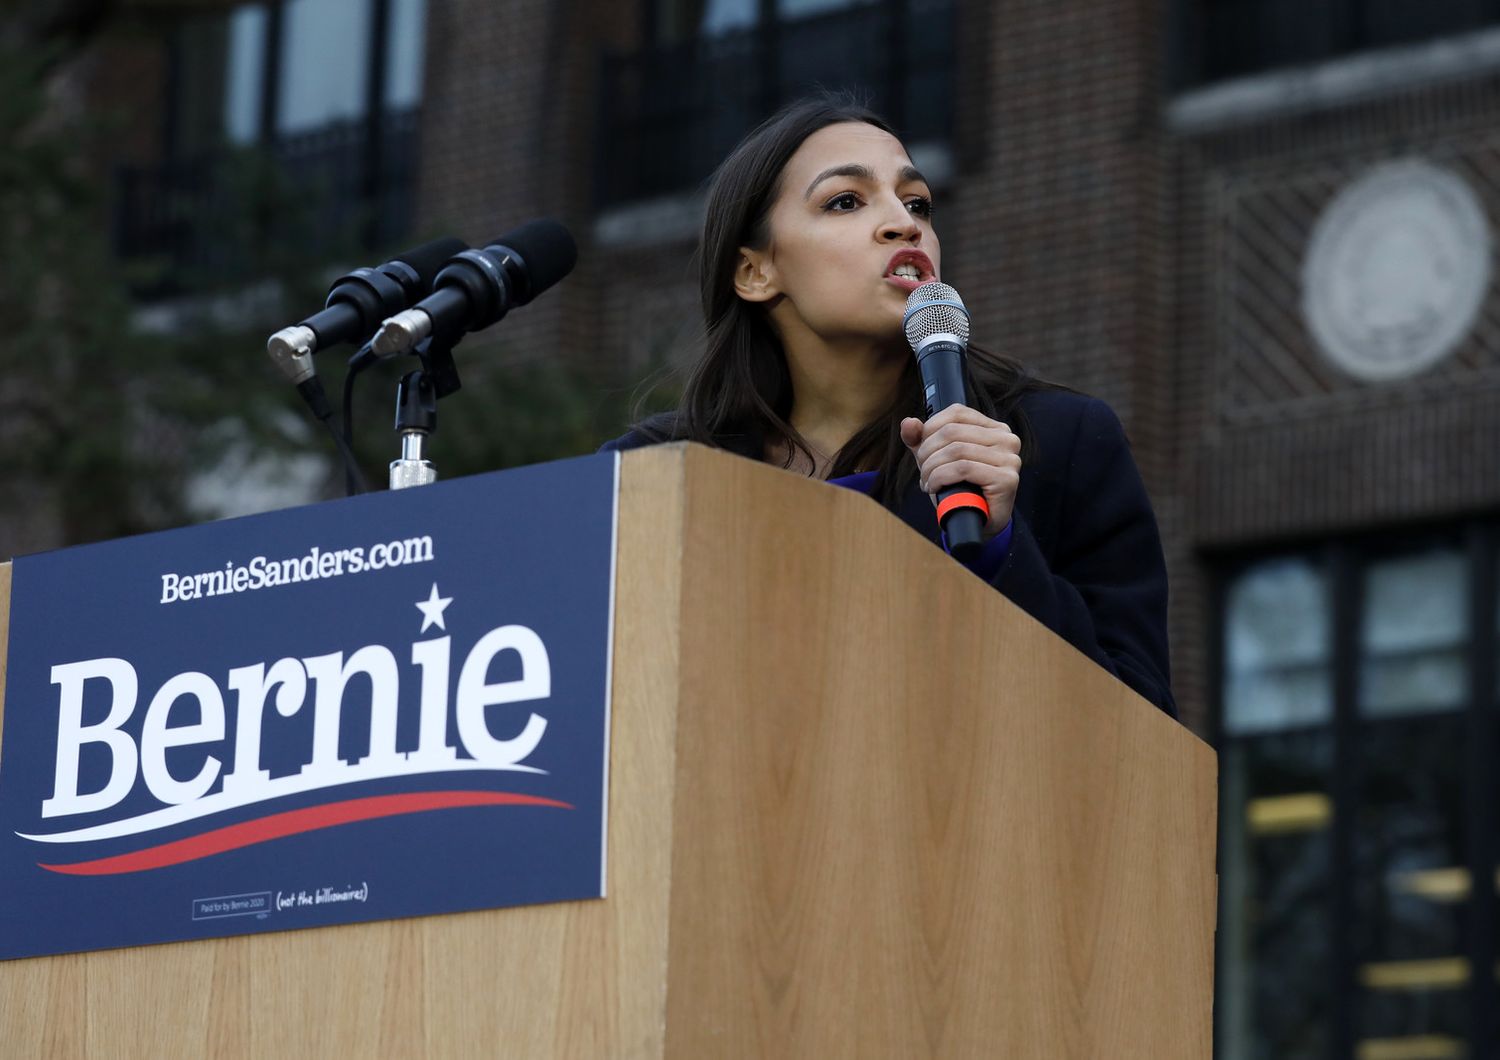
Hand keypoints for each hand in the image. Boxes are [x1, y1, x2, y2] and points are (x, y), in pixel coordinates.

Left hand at [899, 404, 1020, 537]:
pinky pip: (963, 469)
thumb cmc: (962, 489)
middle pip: (952, 432)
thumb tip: (908, 423)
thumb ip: (921, 439)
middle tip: (923, 473)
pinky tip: (935, 488)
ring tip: (928, 482)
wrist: (979, 523)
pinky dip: (941, 478)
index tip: (921, 451)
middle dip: (927, 453)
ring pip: (955, 450)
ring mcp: (1009, 458)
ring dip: (931, 469)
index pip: (956, 413)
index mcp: (994, 428)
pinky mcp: (1006, 479)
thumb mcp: (937, 459)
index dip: (930, 429)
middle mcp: (1006, 439)